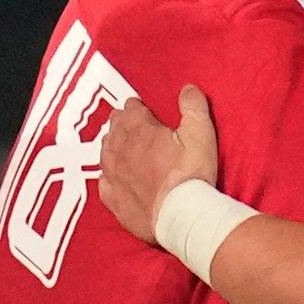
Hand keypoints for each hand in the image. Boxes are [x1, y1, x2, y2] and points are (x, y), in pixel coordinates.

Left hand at [99, 86, 219, 241]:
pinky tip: (108, 175)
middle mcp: (121, 151)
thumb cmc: (191, 175)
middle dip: (120, 122)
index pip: (131, 111)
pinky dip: (106, 175)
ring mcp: (114, 176)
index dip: (135, 107)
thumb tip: (188, 89)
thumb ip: (193, 108)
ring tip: (114, 140)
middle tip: (124, 120)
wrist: (180, 214)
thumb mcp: (200, 134)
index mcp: (140, 132)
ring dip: (110, 144)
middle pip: (115, 129)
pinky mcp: (113, 199)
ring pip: (105, 152)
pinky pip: (103, 182)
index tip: (138, 106)